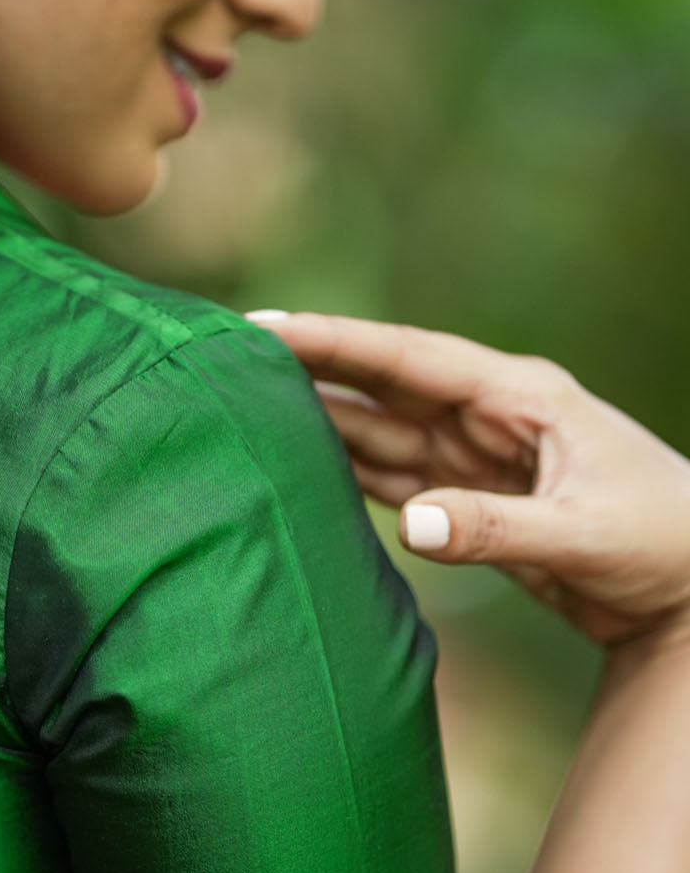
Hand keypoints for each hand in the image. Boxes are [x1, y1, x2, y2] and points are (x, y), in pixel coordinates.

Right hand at [250, 312, 689, 645]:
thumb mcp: (586, 533)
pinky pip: (395, 481)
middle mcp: (488, 419)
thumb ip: (499, 529)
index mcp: (521, 398)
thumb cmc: (665, 545)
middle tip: (227, 358)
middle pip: (382, 387)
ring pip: (380, 434)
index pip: (410, 360)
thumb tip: (414, 524)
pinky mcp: (471, 504)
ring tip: (243, 413)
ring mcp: (475, 461)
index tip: (264, 328)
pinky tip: (302, 469)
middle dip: (311, 368)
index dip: (337, 342)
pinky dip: (348, 475)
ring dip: (320, 424)